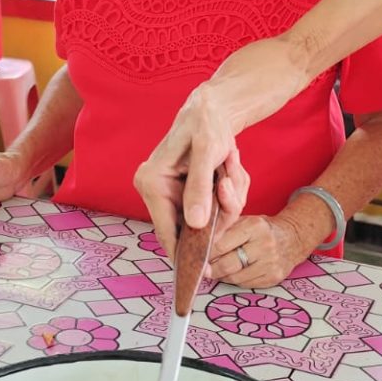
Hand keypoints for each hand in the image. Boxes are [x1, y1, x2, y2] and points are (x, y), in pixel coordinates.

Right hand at [135, 88, 249, 260]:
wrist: (213, 108)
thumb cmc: (207, 124)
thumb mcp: (206, 152)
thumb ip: (199, 188)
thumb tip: (196, 224)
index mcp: (151, 182)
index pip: (167, 231)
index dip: (186, 254)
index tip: (205, 272)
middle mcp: (155, 190)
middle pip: (191, 227)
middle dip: (218, 212)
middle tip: (229, 181)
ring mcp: (169, 193)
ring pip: (205, 218)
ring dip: (226, 199)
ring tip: (229, 165)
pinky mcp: (183, 192)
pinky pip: (210, 207)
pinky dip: (225, 194)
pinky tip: (227, 167)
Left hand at [206, 213, 308, 288]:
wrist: (292, 238)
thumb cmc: (262, 229)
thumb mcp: (245, 220)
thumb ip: (224, 230)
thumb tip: (200, 243)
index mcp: (254, 227)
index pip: (221, 244)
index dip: (206, 252)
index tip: (196, 255)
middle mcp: (265, 245)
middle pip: (227, 264)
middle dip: (210, 268)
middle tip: (202, 268)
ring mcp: (270, 264)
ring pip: (235, 277)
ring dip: (221, 276)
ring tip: (216, 270)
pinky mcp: (273, 278)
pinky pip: (245, 284)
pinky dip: (235, 280)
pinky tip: (233, 273)